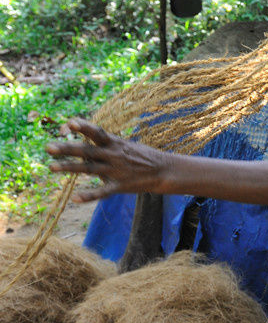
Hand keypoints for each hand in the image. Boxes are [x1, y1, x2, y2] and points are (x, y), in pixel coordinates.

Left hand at [46, 118, 167, 201]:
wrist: (165, 171)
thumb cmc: (142, 156)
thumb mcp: (124, 146)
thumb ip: (103, 147)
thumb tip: (81, 150)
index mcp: (115, 143)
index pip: (97, 133)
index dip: (84, 127)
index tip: (69, 124)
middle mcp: (113, 155)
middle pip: (87, 150)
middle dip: (67, 148)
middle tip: (48, 148)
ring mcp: (117, 171)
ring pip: (89, 169)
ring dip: (70, 168)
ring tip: (52, 167)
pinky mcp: (121, 186)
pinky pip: (103, 192)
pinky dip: (89, 195)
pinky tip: (75, 198)